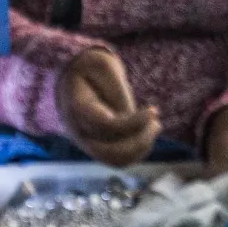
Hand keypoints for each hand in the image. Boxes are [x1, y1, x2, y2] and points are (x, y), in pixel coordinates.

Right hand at [56, 49, 159, 166]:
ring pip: (116, 160)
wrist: (72, 82)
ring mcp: (87, 143)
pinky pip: (119, 160)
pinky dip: (138, 150)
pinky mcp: (98, 147)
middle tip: (155, 121)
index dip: (133, 123)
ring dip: (141, 147)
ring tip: (155, 125)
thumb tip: (129, 117)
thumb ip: (116, 91)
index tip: (154, 110)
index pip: (106, 125)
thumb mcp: (103, 66)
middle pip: (110, 152)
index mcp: (78, 108)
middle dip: (139, 141)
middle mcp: (80, 132)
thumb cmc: (90, 70)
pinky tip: (148, 131)